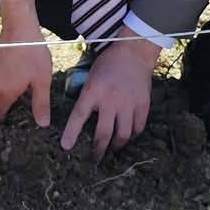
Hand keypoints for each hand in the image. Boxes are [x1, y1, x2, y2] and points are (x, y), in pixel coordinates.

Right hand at [0, 0, 52, 126]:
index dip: (4, 116)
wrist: (20, 26)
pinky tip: (21, 65)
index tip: (15, 114)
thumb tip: (42, 124)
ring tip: (27, 78)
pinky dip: (8, 73)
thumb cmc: (32, 54)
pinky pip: (0, 72)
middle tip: (28, 94)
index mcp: (5, 92)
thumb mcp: (42, 81)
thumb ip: (41, 104)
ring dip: (10, 85)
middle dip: (10, 99)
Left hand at [60, 32, 159, 157]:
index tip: (66, 147)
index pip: (79, 116)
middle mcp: (110, 99)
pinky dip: (133, 134)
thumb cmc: (108, 64)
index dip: (72, 133)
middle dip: (98, 148)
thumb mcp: (91, 77)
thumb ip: (88, 97)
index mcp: (93, 91)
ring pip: (123, 134)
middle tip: (95, 157)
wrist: (134, 52)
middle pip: (103, 132)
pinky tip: (128, 134)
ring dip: (116, 145)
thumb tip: (84, 119)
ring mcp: (128, 103)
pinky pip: (138, 127)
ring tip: (113, 148)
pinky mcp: (143, 104)